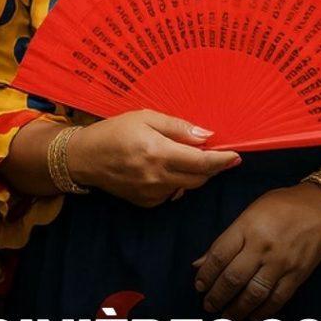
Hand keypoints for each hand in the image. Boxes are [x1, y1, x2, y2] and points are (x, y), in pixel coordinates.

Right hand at [67, 110, 240, 207]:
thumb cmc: (114, 132)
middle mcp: (158, 177)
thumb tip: (206, 135)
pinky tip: (166, 169)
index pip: (201, 161)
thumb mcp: (144, 117)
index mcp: (159, 152)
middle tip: (219, 154)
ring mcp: (152, 193)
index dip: (222, 160)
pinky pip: (172, 194)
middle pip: (199, 178)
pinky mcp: (146, 203)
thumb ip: (177, 127)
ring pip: (187, 187)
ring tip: (187, 158)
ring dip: (195, 174)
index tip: (236, 156)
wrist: (84, 158)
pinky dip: (176, 182)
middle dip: (213, 167)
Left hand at [193, 183, 320, 320]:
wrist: (320, 208)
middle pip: (234, 278)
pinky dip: (264, 312)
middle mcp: (262, 246)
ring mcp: (281, 263)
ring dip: (237, 309)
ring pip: (254, 293)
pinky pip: (278, 299)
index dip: (206, 274)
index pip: (220, 255)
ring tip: (226, 318)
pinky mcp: (298, 275)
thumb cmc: (279, 206)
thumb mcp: (248, 213)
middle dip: (218, 296)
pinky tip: (252, 318)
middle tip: (208, 306)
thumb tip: (200, 262)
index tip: (199, 286)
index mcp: (246, 227)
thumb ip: (225, 240)